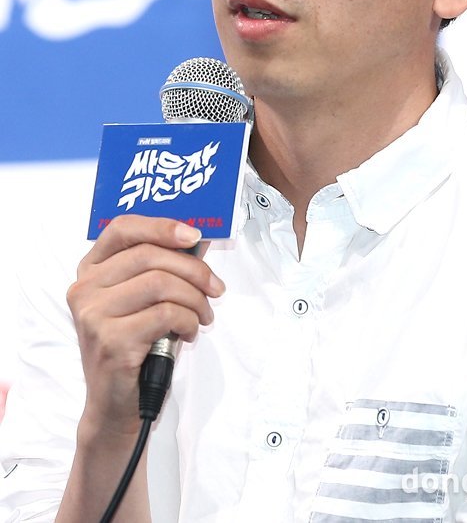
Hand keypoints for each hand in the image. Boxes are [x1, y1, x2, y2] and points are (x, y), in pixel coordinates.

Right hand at [67, 215, 223, 438]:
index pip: (122, 228)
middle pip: (149, 255)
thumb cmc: (135, 345)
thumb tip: (197, 240)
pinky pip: (165, 314)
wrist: (114, 406)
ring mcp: (93, 315)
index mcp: (90, 270)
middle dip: (194, 269)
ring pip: (161, 283)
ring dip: (195, 299)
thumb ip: (161, 268)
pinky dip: (189, 321)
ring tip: (203, 316)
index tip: (194, 235)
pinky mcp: (110, 341)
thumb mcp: (143, 300)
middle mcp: (85, 288)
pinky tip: (189, 332)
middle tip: (216, 288)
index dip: (160, 226)